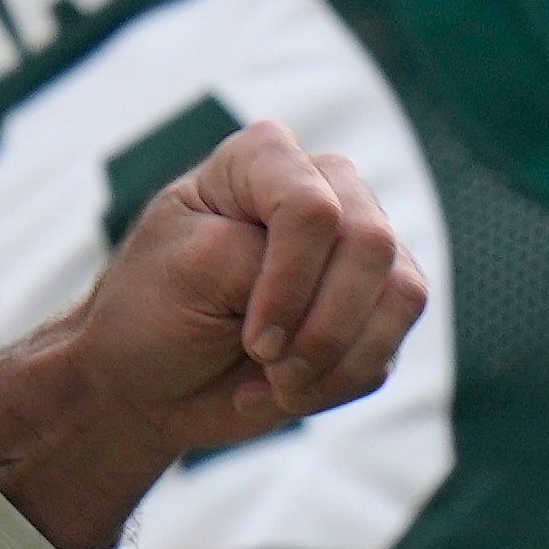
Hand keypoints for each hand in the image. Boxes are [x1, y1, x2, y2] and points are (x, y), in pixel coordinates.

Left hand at [0, 116, 424, 548]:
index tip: (255, 340)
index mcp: (262, 159)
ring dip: (337, 362)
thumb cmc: (152, 312)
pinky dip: (339, 383)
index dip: (290, 283)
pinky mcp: (374, 305)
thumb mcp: (189, 273)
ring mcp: (357, 245)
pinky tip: (285, 389)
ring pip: (401, 294)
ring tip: (276, 385)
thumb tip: (349, 291)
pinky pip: (389, 346)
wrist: (147, 380)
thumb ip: (262, 262)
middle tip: (267, 366)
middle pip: (370, 245)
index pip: (311, 208)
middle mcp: (324, 186)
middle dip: (322, 329)